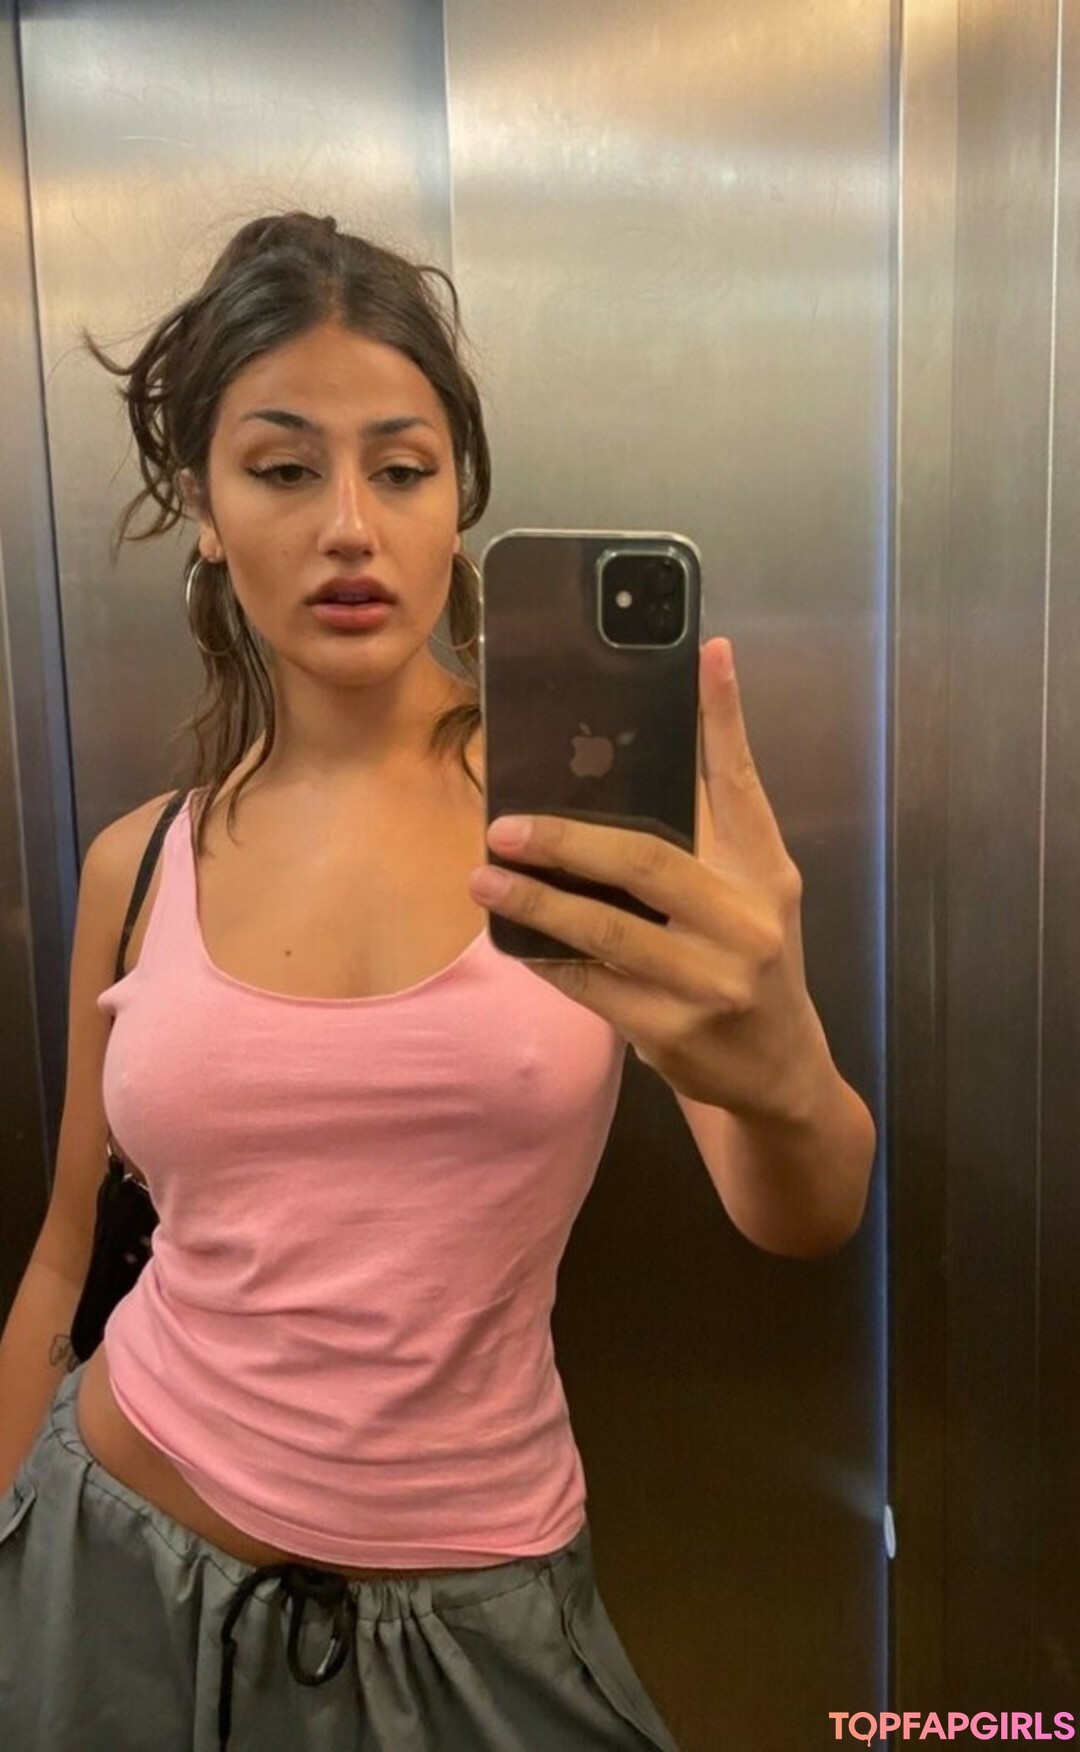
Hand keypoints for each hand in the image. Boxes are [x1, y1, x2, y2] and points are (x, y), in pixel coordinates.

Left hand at [468, 638, 830, 1123]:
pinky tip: (512, 936)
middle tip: (505, 825)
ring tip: (483, 876)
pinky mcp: (673, 1030)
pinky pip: (591, 986)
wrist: (779, 1068)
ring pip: (606, 933)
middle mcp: (747, 922)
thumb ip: (710, 827)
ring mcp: (711, 982)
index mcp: (766, 872)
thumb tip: (647, 747)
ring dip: (536, 902)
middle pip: (646, 864)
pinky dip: (547, 957)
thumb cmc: (751, 957)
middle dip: (567, 841)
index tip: (706, 654)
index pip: (741, 784)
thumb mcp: (754, 889)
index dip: (724, 718)